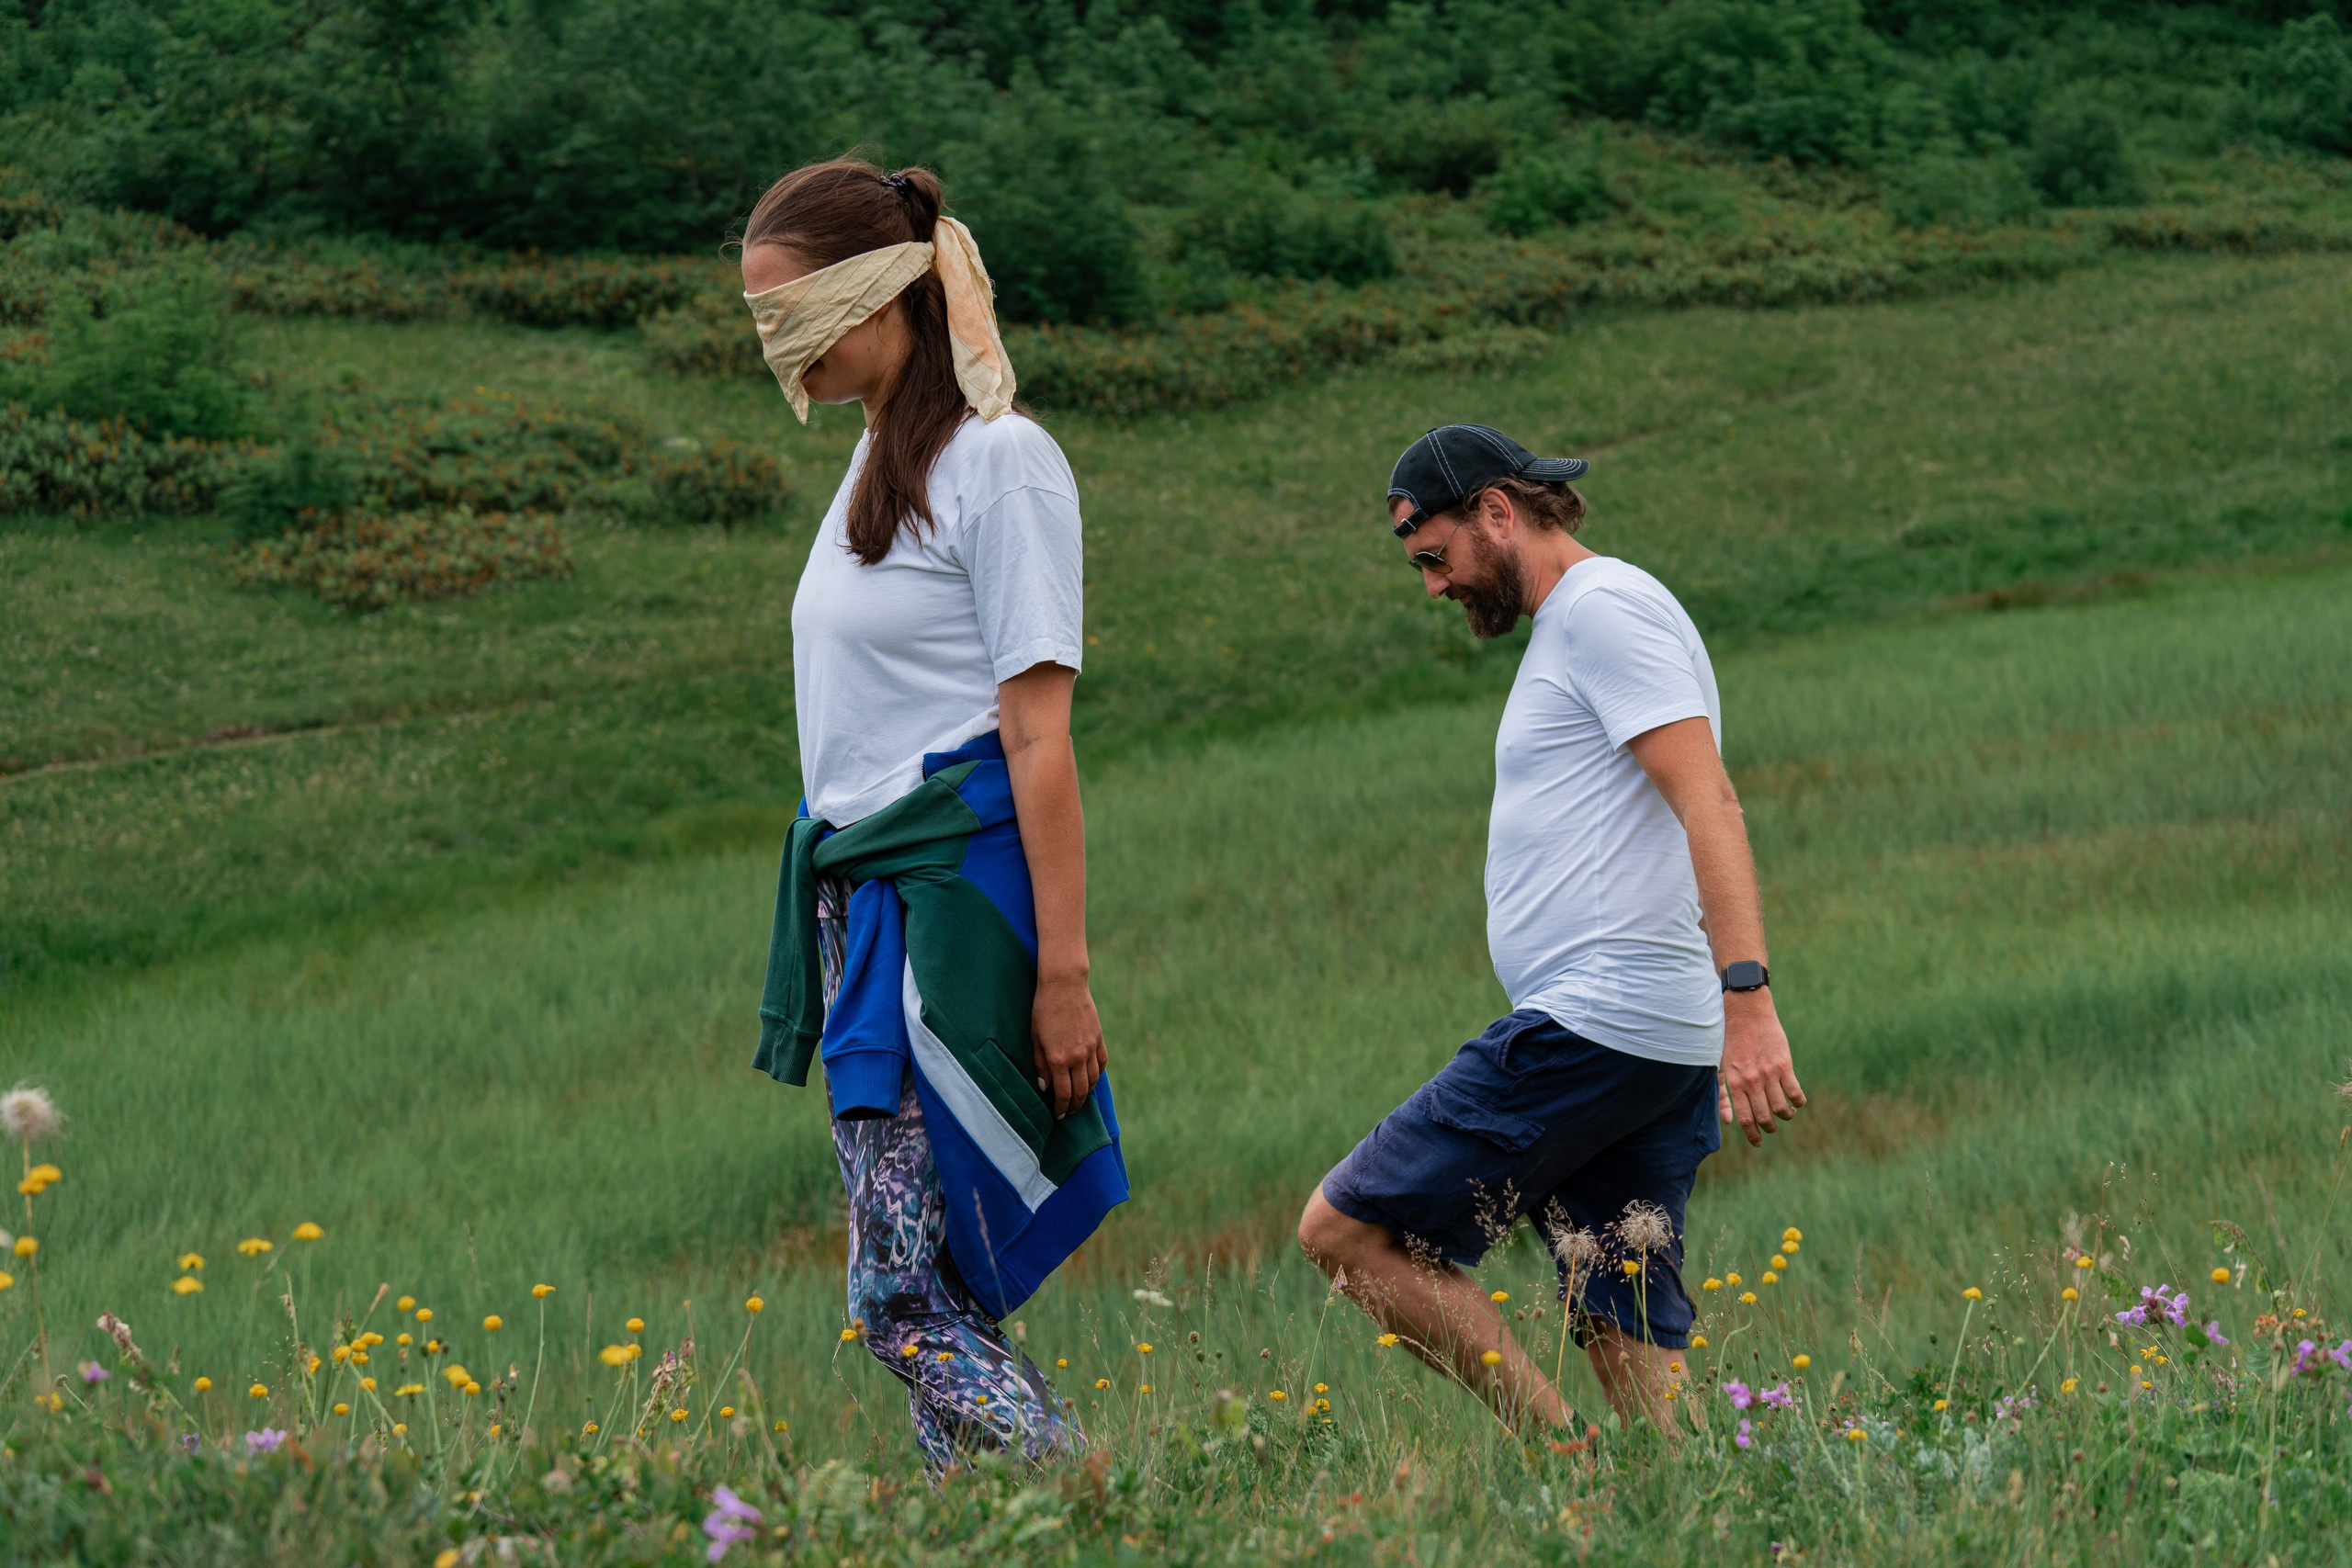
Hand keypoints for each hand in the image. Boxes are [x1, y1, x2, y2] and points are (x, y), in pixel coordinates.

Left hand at [1032, 974, 1107, 1118]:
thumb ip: (1040, 1064)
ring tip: (1079, 1098)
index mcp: (1058, 1058)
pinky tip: (1091, 1079)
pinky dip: (1097, 1075)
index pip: (1063, 1093)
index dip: (1061, 1107)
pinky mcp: (1099, 1038)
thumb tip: (1044, 1086)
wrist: (1064, 984)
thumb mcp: (1035, 1037)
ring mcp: (1091, 1047)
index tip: (1058, 1115)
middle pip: (1080, 1091)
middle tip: (1069, 1112)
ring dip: (1086, 1093)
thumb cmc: (1043, 1009)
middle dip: (1074, 1105)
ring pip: (1093, 1080)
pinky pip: (1102, 1063)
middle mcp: (1077, 1056)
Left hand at [1718, 990, 1803, 1147]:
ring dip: (1786, 1116)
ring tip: (1787, 1113)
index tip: (1758, 1143)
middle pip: (1765, 1117)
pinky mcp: (1784, 1064)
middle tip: (1772, 1128)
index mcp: (1735, 1083)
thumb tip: (1727, 1122)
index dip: (1752, 1135)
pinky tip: (1797, 1101)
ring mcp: (1769, 1073)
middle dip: (1770, 1128)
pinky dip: (1799, 1101)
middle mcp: (1752, 1081)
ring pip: (1783, 1108)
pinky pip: (1795, 1091)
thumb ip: (1722, 1095)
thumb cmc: (1729, 1039)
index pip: (1744, 1119)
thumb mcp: (1719, 1067)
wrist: (1746, 1011)